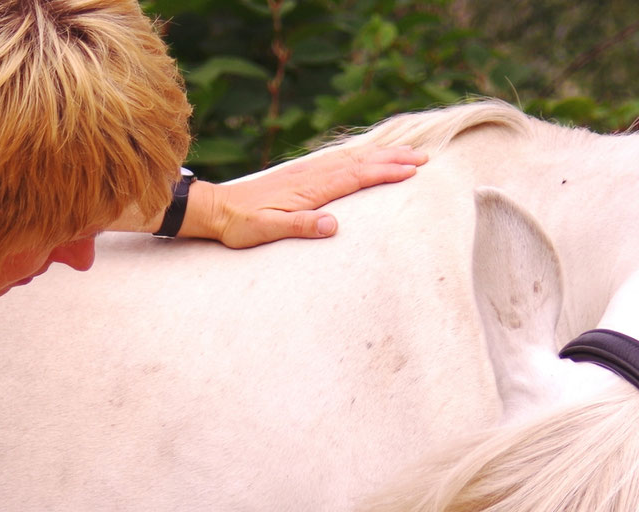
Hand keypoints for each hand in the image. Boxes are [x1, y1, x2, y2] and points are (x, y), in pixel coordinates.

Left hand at [187, 144, 428, 248]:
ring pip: (350, 158)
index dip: (384, 172)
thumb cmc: (240, 225)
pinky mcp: (299, 175)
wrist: (215, 209)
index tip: (411, 170)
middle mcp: (310, 175)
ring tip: (405, 153)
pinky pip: (336, 160)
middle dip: (391, 159)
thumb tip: (334, 225)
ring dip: (379, 155)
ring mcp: (305, 173)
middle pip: (359, 162)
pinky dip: (357, 155)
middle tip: (422, 158)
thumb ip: (300, 226)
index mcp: (309, 189)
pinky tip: (366, 155)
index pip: (355, 176)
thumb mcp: (266, 230)